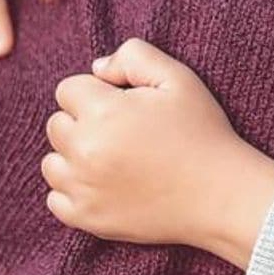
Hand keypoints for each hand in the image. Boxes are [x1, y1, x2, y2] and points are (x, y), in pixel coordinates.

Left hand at [42, 39, 273, 268]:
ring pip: (52, 162)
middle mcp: (85, 151)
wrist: (221, 195)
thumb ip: (133, 56)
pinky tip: (104, 184)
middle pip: (56, 125)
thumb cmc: (202, 133)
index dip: (97, 93)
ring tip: (113, 159)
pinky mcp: (87, 219)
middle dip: (82, 122)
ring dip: (74, 157)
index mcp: (103, 113)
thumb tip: (97, 69)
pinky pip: (55, 199)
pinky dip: (73, 190)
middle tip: (123, 133)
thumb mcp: (178, 78)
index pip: (68, 90)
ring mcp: (83, 189)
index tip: (125, 106)